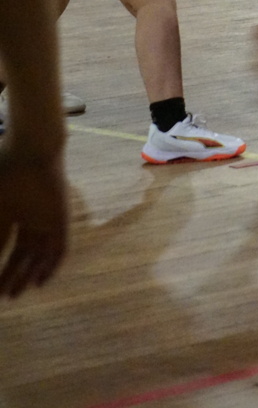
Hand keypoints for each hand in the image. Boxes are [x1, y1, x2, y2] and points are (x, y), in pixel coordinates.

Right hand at [0, 147, 67, 297]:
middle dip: (11, 275)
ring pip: (40, 254)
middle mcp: (31, 217)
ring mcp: (46, 218)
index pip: (6, 244)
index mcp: (13, 211)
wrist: (31, 152)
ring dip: (28, 275)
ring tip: (14, 294)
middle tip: (1, 297)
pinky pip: (61, 247)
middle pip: (22, 253)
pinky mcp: (61, 219)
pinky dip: (51, 266)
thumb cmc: (4, 175)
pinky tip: (39, 282)